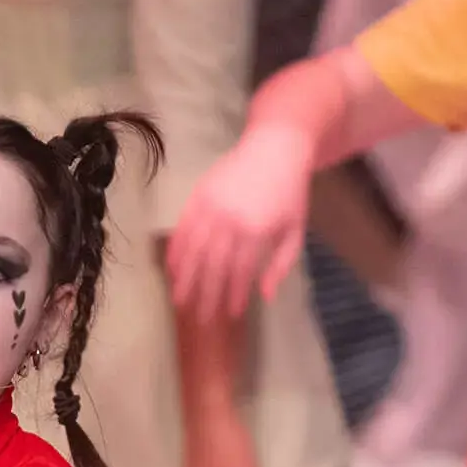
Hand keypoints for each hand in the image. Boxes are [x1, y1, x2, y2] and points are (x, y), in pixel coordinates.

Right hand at [167, 128, 313, 325]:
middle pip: (212, 266)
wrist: (275, 148)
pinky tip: (172, 268)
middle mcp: (229, 221)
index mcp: (256, 230)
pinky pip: (182, 228)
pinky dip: (176, 250)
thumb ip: (281, 264)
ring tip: (179, 299)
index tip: (231, 315)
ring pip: (193, 250)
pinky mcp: (198, 196)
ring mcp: (210, 207)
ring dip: (185, 278)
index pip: (240, 271)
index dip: (235, 295)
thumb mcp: (295, 230)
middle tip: (200, 318)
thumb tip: (265, 295)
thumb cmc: (289, 192)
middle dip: (206, 294)